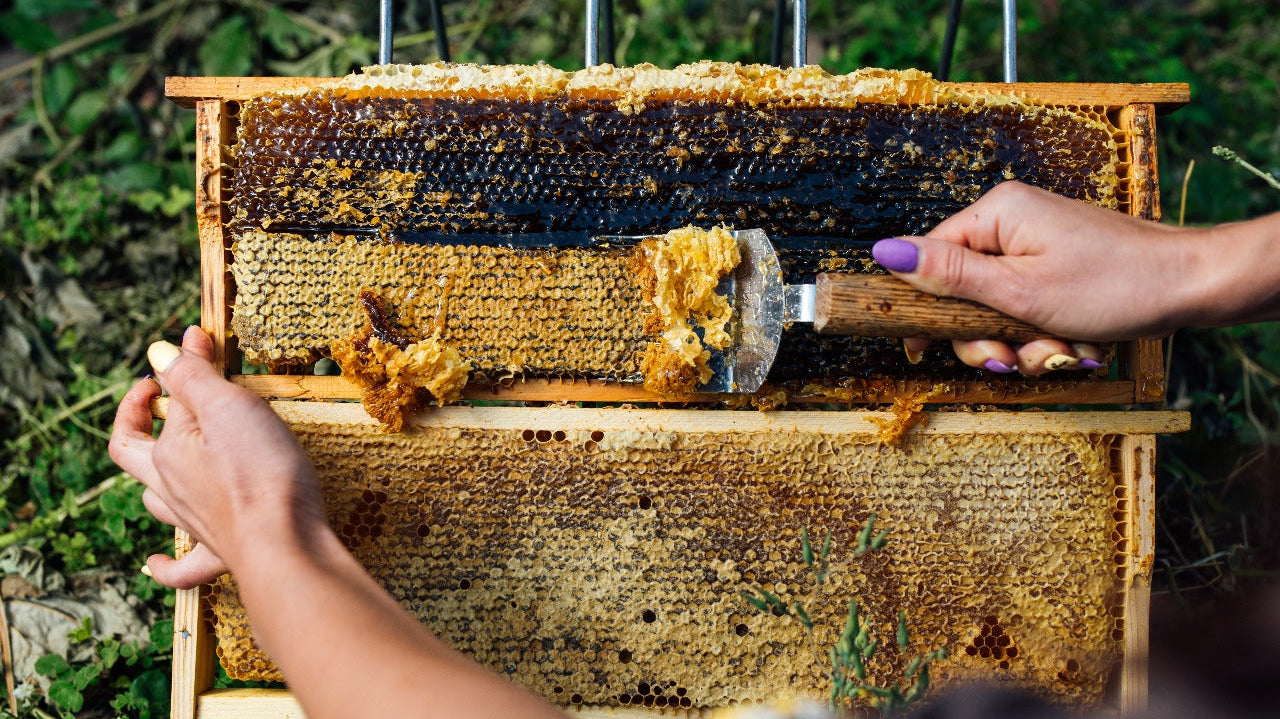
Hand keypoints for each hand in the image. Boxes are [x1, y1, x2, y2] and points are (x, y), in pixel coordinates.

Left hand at [108, 326, 326, 587]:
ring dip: (152, 482)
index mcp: (168, 454)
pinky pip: (185, 567)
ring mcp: (196, 523)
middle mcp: (173, 490)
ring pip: (157, 502)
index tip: (184, 352)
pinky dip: (166, 565)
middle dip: (137, 423)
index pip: (151, 409)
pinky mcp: (223, 553)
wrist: (284, 547)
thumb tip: (160, 351)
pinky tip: (154, 562)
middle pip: (135, 456)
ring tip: (163, 462)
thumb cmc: (259, 474)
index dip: (160, 378)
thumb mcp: (227, 408)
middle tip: (155, 398)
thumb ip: (192, 377)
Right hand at [873, 182, 1203, 374]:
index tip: (920, 348)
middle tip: (1009, 359)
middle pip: (961, 291)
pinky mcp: (1056, 268)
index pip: (929, 257)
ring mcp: (1036, 246)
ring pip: (995, 309)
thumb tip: (884, 252)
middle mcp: (1012, 223)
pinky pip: (1027, 309)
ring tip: (1057, 353)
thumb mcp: (1019, 290)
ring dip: (1020, 344)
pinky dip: (1044, 335)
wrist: (1192, 286)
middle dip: (985, 337)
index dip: (922, 307)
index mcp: (997, 214)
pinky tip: (1073, 346)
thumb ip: (948, 275)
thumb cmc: (1115, 284)